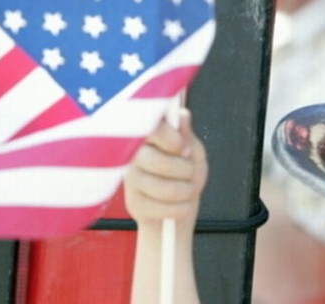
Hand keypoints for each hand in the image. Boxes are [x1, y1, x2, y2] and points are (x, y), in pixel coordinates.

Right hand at [124, 108, 207, 230]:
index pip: (149, 129)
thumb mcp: (193, 151)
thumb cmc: (186, 174)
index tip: (184, 149)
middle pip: (154, 160)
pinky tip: (182, 206)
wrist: (180, 207)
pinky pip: (161, 208)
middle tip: (190, 172)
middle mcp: (132, 157)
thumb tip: (182, 115)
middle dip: (183, 169)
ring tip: (189, 189)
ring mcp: (131, 182)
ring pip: (160, 188)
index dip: (170, 139)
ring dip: (185, 191)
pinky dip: (181, 209)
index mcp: (146, 137)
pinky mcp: (134, 205)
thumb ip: (186, 135)